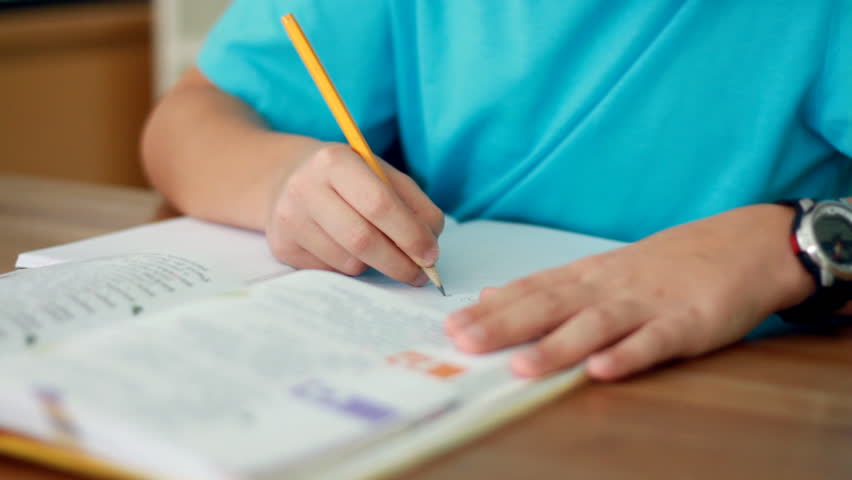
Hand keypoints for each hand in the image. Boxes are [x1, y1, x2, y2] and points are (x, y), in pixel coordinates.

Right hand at [265, 142, 443, 284]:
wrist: (289, 179)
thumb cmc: (348, 178)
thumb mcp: (381, 174)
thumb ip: (413, 204)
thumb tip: (431, 246)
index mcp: (335, 161)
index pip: (379, 204)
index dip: (410, 234)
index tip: (431, 254)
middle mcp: (304, 188)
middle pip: (362, 240)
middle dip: (399, 262)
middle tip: (421, 273)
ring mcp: (289, 220)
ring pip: (349, 262)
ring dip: (377, 265)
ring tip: (381, 252)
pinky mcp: (283, 247)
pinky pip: (332, 272)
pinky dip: (352, 267)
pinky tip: (349, 250)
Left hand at [444, 205, 812, 380]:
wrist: (739, 246)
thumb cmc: (662, 265)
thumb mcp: (599, 270)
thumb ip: (548, 286)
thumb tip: (492, 294)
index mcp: (586, 276)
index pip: (530, 290)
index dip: (490, 310)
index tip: (451, 325)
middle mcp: (608, 287)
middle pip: (550, 306)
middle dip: (505, 326)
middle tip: (464, 343)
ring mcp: (647, 305)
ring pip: (595, 326)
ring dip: (558, 346)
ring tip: (522, 366)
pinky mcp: (686, 323)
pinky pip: (654, 342)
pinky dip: (629, 355)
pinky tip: (604, 369)